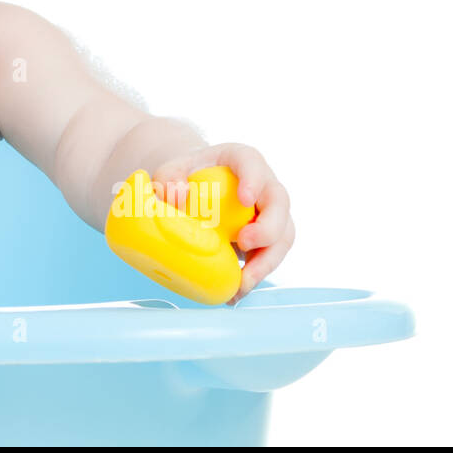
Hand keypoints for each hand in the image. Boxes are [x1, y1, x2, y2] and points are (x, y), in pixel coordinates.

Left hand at [148, 143, 293, 305]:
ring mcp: (268, 213)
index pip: (252, 162)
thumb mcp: (171, 171)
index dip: (254, 180)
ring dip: (267, 261)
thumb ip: (169, 177)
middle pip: (279, 203)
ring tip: (243, 282)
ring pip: (283, 236)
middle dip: (268, 227)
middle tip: (244, 243)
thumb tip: (179, 196)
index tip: (245, 198)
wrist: (193, 191)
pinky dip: (255, 275)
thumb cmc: (185, 176)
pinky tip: (236, 292)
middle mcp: (262, 186)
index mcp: (241, 160)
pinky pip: (269, 257)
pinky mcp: (266, 239)